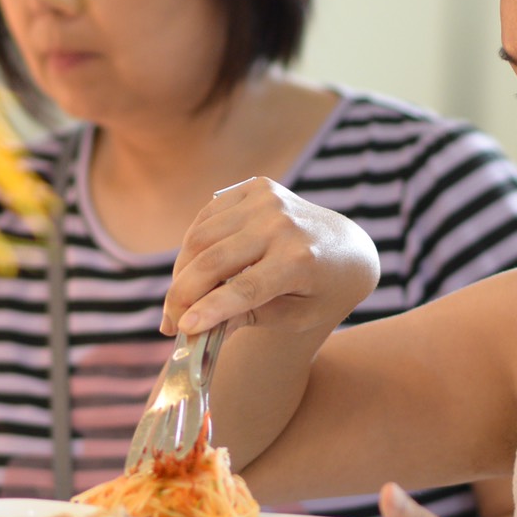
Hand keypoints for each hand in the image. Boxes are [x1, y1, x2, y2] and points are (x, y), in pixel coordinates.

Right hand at [161, 178, 378, 337]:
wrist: (348, 246)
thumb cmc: (323, 291)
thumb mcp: (298, 316)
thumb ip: (251, 318)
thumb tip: (198, 325)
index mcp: (300, 260)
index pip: (244, 288)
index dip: (209, 309)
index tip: (181, 328)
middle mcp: (282, 224)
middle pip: (214, 261)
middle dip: (183, 295)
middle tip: (169, 324)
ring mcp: (268, 201)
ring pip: (201, 237)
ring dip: (181, 272)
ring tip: (179, 301)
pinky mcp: (256, 187)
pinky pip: (206, 218)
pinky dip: (192, 246)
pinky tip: (193, 270)